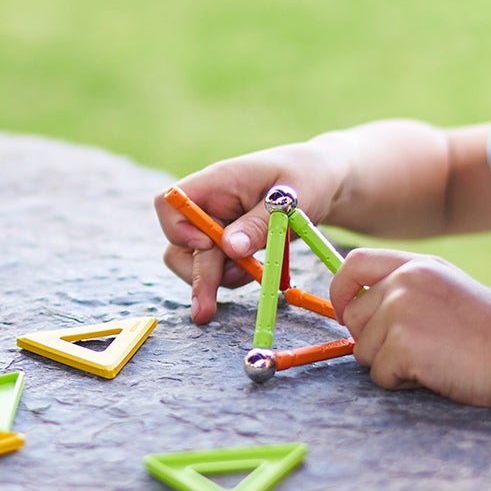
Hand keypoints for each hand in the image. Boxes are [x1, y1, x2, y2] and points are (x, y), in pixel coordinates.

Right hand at [155, 145, 339, 323]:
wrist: (320, 180)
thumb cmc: (305, 178)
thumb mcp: (289, 198)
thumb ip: (259, 223)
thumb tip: (230, 249)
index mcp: (216, 183)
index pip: (169, 202)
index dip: (177, 228)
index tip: (208, 245)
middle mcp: (209, 207)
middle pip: (178, 244)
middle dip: (197, 277)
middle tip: (206, 312)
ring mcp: (216, 228)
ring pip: (195, 263)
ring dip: (218, 280)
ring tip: (255, 275)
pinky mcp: (228, 246)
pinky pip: (219, 270)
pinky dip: (235, 279)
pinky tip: (259, 272)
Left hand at [334, 249, 490, 406]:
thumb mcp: (449, 288)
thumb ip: (408, 287)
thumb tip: (360, 308)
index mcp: (416, 265)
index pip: (353, 264)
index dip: (340, 292)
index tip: (345, 314)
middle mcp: (403, 282)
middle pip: (353, 316)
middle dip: (372, 340)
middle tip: (412, 350)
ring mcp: (400, 313)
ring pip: (363, 350)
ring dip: (390, 364)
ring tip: (432, 359)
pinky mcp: (401, 346)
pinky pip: (379, 375)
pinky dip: (401, 383)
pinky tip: (434, 372)